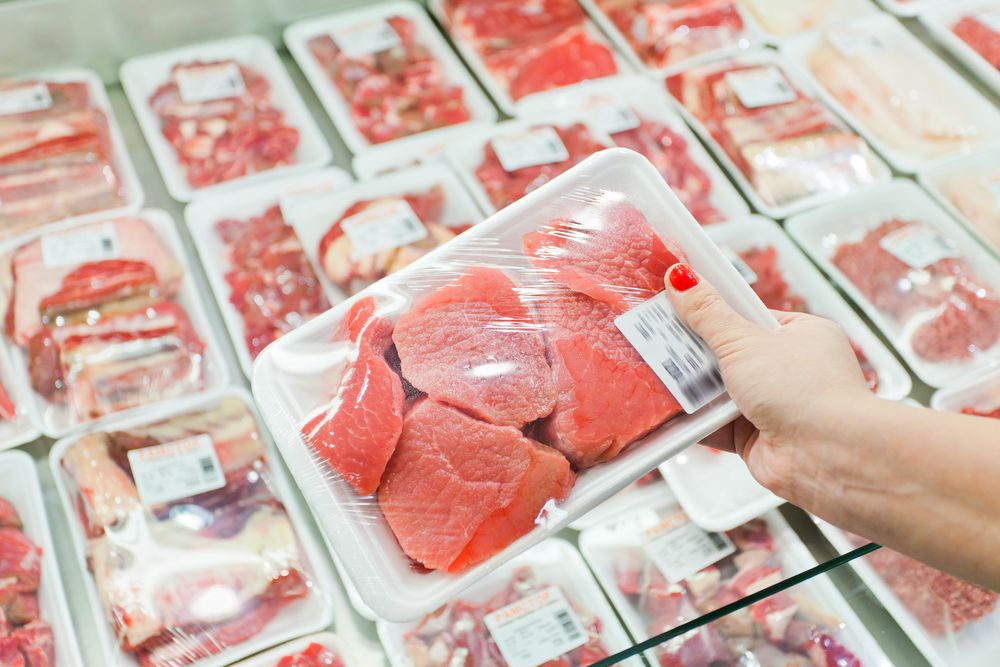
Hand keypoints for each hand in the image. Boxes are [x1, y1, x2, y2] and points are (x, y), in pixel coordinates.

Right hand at [664, 263, 874, 504]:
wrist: (828, 456)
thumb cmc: (803, 389)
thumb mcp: (745, 342)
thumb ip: (708, 314)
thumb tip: (680, 279)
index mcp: (800, 335)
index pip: (747, 316)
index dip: (711, 312)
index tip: (676, 305)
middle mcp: (788, 370)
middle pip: (727, 354)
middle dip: (694, 353)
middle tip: (654, 339)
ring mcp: (772, 406)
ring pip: (718, 391)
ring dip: (691, 388)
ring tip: (653, 373)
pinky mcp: (754, 438)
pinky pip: (714, 425)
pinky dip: (693, 421)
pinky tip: (665, 412)